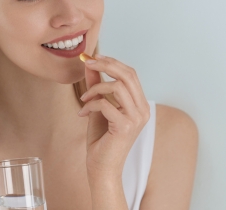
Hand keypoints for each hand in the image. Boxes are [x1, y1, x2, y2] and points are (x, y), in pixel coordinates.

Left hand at [78, 54, 150, 179]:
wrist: (101, 168)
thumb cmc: (101, 140)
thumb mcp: (98, 107)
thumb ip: (97, 85)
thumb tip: (90, 64)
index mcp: (140, 104)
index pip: (131, 73)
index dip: (112, 62)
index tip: (93, 58)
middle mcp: (143, 110)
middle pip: (128, 74)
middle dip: (106, 65)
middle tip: (88, 63)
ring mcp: (136, 118)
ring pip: (117, 86)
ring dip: (95, 89)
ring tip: (84, 99)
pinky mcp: (125, 127)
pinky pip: (105, 104)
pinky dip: (90, 105)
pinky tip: (82, 113)